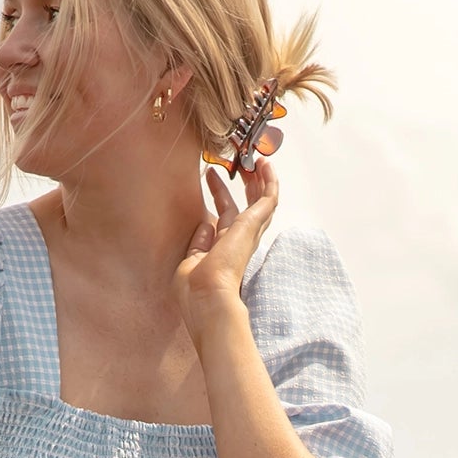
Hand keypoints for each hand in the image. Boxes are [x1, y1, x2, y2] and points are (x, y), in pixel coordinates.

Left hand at [173, 158, 278, 335]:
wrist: (208, 299)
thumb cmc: (196, 292)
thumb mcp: (189, 263)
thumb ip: (198, 243)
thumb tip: (205, 223)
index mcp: (224, 252)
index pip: (226, 218)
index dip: (219, 194)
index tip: (210, 175)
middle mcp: (240, 243)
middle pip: (249, 208)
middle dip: (246, 185)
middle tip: (240, 163)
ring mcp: (249, 234)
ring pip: (262, 202)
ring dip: (261, 179)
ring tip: (258, 158)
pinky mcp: (254, 226)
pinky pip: (268, 199)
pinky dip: (269, 181)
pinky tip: (265, 163)